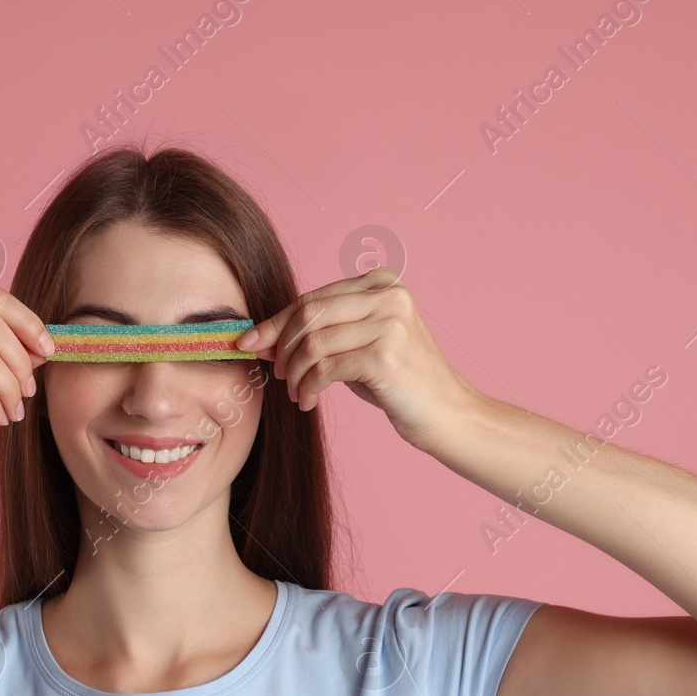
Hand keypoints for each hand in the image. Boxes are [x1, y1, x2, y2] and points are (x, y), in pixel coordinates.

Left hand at [236, 267, 473, 454]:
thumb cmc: (399, 381)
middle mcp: (388, 295)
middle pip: (308, 315)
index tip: (250, 342)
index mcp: (383, 282)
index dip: (276, 322)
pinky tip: (308, 401)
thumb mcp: (356, 348)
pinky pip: (324, 368)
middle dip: (281, 347)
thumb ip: (316, 335)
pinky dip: (308, 387)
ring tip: (297, 393)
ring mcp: (389, 323)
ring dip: (295, 373)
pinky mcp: (385, 354)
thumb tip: (259, 339)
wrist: (446, 413)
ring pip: (312, 343)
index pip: (313, 298)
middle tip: (278, 374)